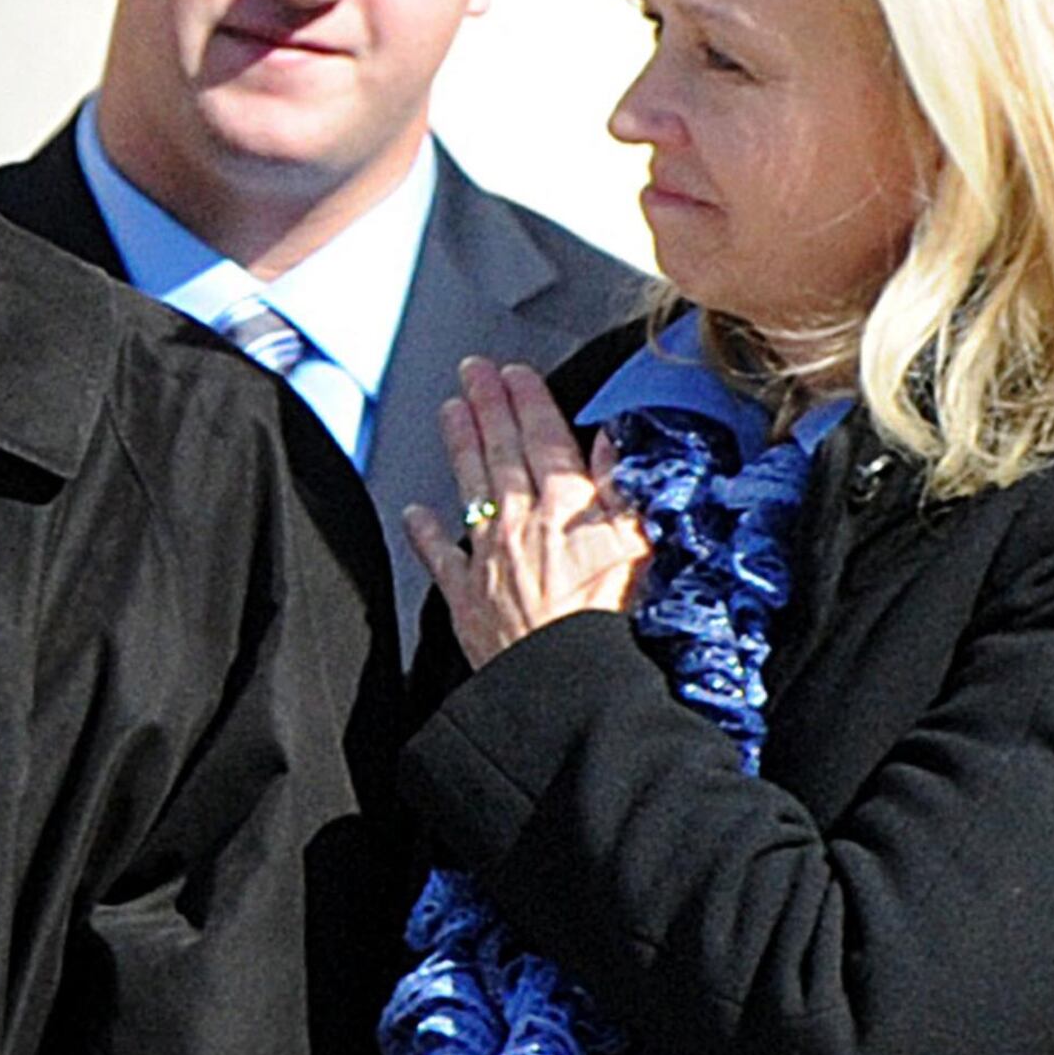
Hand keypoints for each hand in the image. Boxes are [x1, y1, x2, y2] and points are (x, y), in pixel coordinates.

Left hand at [399, 359, 650, 669]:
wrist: (564, 682)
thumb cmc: (608, 621)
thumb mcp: (637, 547)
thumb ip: (622, 490)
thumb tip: (612, 442)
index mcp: (567, 508)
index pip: (545, 439)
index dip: (529, 401)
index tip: (515, 373)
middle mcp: (521, 523)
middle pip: (501, 451)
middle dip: (487, 405)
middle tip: (472, 371)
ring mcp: (488, 557)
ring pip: (470, 487)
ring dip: (460, 445)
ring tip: (449, 410)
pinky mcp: (466, 597)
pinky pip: (440, 557)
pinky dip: (426, 532)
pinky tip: (416, 511)